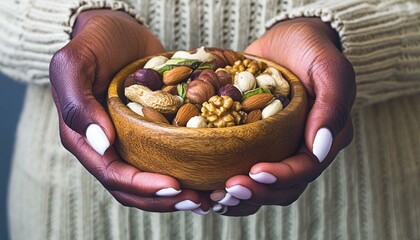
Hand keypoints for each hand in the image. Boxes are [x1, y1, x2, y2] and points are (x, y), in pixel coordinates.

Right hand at [49, 10, 208, 213]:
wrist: (119, 29)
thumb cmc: (95, 41)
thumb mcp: (75, 63)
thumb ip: (76, 102)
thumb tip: (100, 143)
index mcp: (84, 138)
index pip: (112, 174)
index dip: (141, 186)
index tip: (173, 185)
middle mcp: (107, 146)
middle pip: (132, 187)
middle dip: (163, 198)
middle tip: (198, 200)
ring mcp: (130, 141)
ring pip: (150, 179)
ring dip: (175, 194)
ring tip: (206, 197)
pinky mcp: (151, 132)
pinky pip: (166, 159)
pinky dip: (184, 171)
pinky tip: (206, 175)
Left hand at [213, 18, 354, 215]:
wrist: (286, 40)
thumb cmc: (310, 49)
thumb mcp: (328, 67)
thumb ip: (332, 105)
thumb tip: (319, 147)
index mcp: (324, 138)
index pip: (306, 168)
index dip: (282, 176)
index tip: (254, 171)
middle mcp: (302, 149)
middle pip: (284, 187)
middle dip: (257, 192)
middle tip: (227, 189)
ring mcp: (278, 149)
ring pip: (264, 186)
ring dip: (242, 197)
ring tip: (215, 198)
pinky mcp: (256, 145)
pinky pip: (245, 171)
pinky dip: (229, 184)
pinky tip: (209, 190)